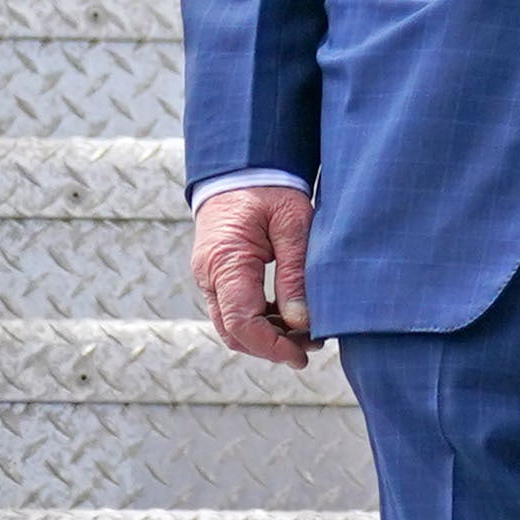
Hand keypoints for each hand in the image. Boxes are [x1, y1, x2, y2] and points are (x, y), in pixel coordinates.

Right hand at [191, 183, 316, 365]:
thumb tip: (301, 323)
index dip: (271, 347)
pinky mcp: (216, 273)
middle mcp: (209, 274)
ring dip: (266, 336)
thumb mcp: (292, 224)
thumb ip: (295, 274)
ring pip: (231, 324)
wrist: (241, 164)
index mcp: (225, 261)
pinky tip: (289, 317)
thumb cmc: (269, 188)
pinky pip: (233, 309)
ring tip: (306, 334)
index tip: (302, 355)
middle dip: (270, 348)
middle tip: (310, 348)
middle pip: (233, 332)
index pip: (242, 323)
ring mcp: (209, 276)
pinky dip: (259, 321)